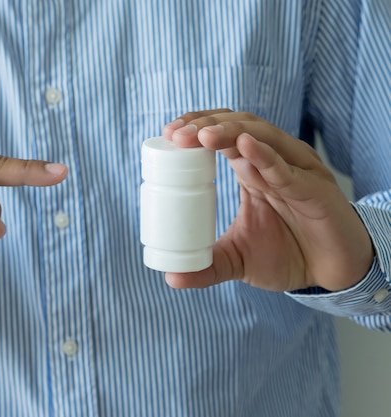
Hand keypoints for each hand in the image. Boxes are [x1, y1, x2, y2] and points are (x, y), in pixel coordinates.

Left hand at [162, 109, 373, 291]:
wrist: (330, 275)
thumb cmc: (287, 255)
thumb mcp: (237, 260)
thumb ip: (207, 266)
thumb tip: (171, 278)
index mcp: (251, 171)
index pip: (222, 134)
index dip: (196, 127)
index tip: (168, 134)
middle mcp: (273, 162)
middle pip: (238, 127)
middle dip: (206, 125)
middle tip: (177, 134)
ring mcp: (295, 171)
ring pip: (262, 137)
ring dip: (231, 132)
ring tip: (204, 135)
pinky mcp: (315, 189)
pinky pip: (289, 169)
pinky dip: (266, 156)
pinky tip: (245, 146)